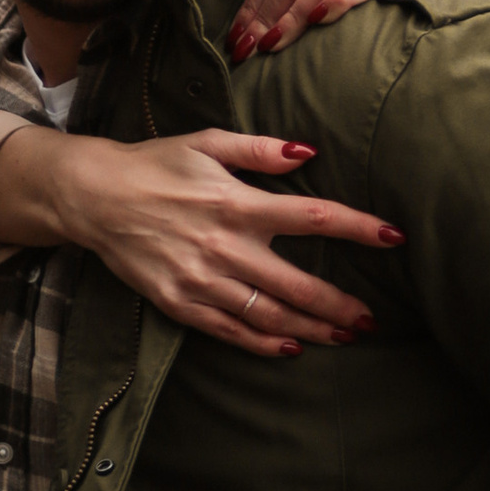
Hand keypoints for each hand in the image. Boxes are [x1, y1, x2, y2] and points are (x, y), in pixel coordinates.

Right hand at [39, 126, 399, 357]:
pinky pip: (229, 331)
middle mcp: (223, 246)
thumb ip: (260, 149)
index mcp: (236, 203)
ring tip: (344, 337)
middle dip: (340, 305)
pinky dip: (263, 344)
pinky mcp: (179, 304)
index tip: (394, 237)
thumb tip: (308, 153)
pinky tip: (291, 348)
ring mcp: (201, 280)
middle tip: (372, 319)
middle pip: (297, 284)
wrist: (95, 198)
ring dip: (311, 330)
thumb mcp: (208, 142)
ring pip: (268, 316)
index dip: (356, 228)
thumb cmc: (156, 164)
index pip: (312, 217)